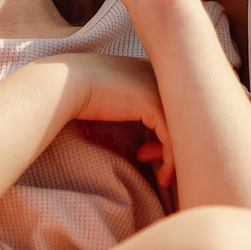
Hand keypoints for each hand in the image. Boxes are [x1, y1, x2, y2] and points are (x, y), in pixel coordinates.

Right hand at [57, 53, 174, 187]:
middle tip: (167, 173)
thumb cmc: (84, 96)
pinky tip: (162, 177)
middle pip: (184, 120)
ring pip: (182, 131)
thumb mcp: (118, 100)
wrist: (66, 85)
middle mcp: (160, 76)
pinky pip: (172, 139)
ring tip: (163, 177)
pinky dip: (170, 161)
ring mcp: (158, 88)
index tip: (155, 157)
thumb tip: (149, 136)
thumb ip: (136, 108)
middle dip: (176, 149)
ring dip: (174, 159)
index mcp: (154, 72)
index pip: (176, 109)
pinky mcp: (153, 103)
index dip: (169, 136)